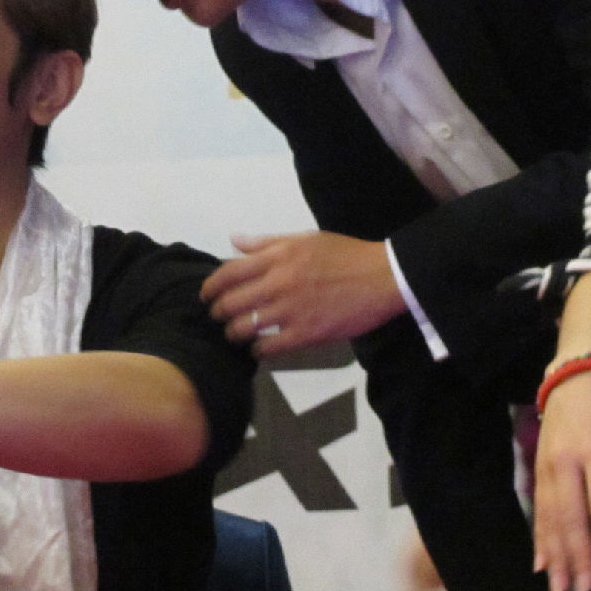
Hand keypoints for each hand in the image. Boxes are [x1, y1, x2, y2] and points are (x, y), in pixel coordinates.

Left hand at [200, 231, 404, 356]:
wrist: (384, 277)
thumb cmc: (345, 254)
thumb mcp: (305, 239)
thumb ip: (266, 243)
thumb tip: (234, 241)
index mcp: (277, 257)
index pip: (228, 273)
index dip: (210, 287)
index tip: (206, 296)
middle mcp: (279, 283)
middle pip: (230, 303)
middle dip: (217, 313)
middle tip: (218, 318)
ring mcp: (291, 310)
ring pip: (244, 328)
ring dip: (233, 334)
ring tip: (234, 334)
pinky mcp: (306, 334)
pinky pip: (268, 348)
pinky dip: (257, 351)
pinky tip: (257, 349)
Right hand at [534, 370, 590, 590]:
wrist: (573, 378)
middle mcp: (565, 463)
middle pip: (569, 515)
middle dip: (575, 555)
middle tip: (582, 589)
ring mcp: (546, 469)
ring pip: (549, 518)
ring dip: (555, 555)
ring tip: (559, 587)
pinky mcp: (536, 471)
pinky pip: (538, 511)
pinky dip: (539, 539)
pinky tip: (541, 563)